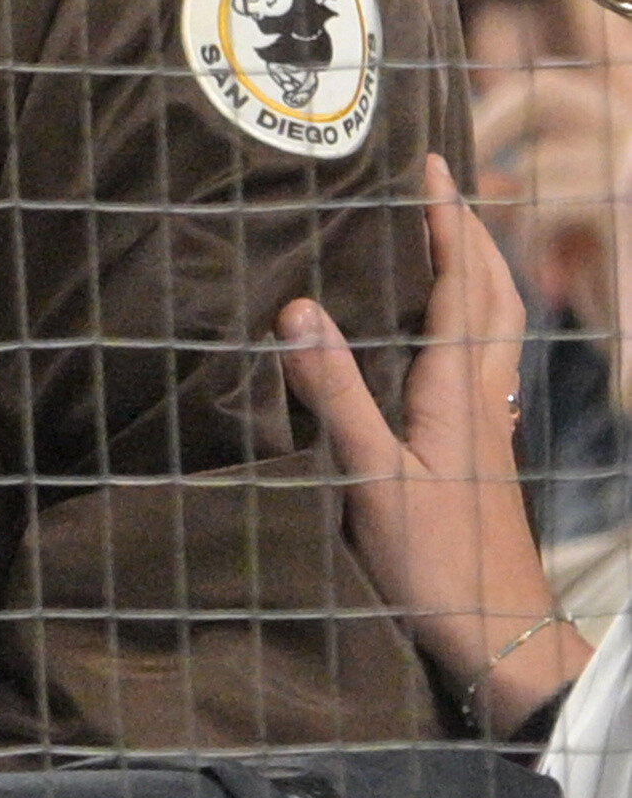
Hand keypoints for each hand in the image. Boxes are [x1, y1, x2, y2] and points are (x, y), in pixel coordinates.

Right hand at [279, 152, 592, 735]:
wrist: (500, 631)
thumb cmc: (434, 561)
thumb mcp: (370, 476)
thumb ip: (336, 393)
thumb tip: (297, 311)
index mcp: (454, 391)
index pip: (456, 285)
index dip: (444, 222)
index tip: (428, 166)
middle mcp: (482, 397)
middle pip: (493, 294)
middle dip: (470, 233)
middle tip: (444, 186)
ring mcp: (490, 427)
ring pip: (498, 329)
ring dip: (478, 275)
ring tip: (451, 244)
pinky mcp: (485, 454)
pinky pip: (487, 366)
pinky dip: (472, 328)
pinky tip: (454, 345)